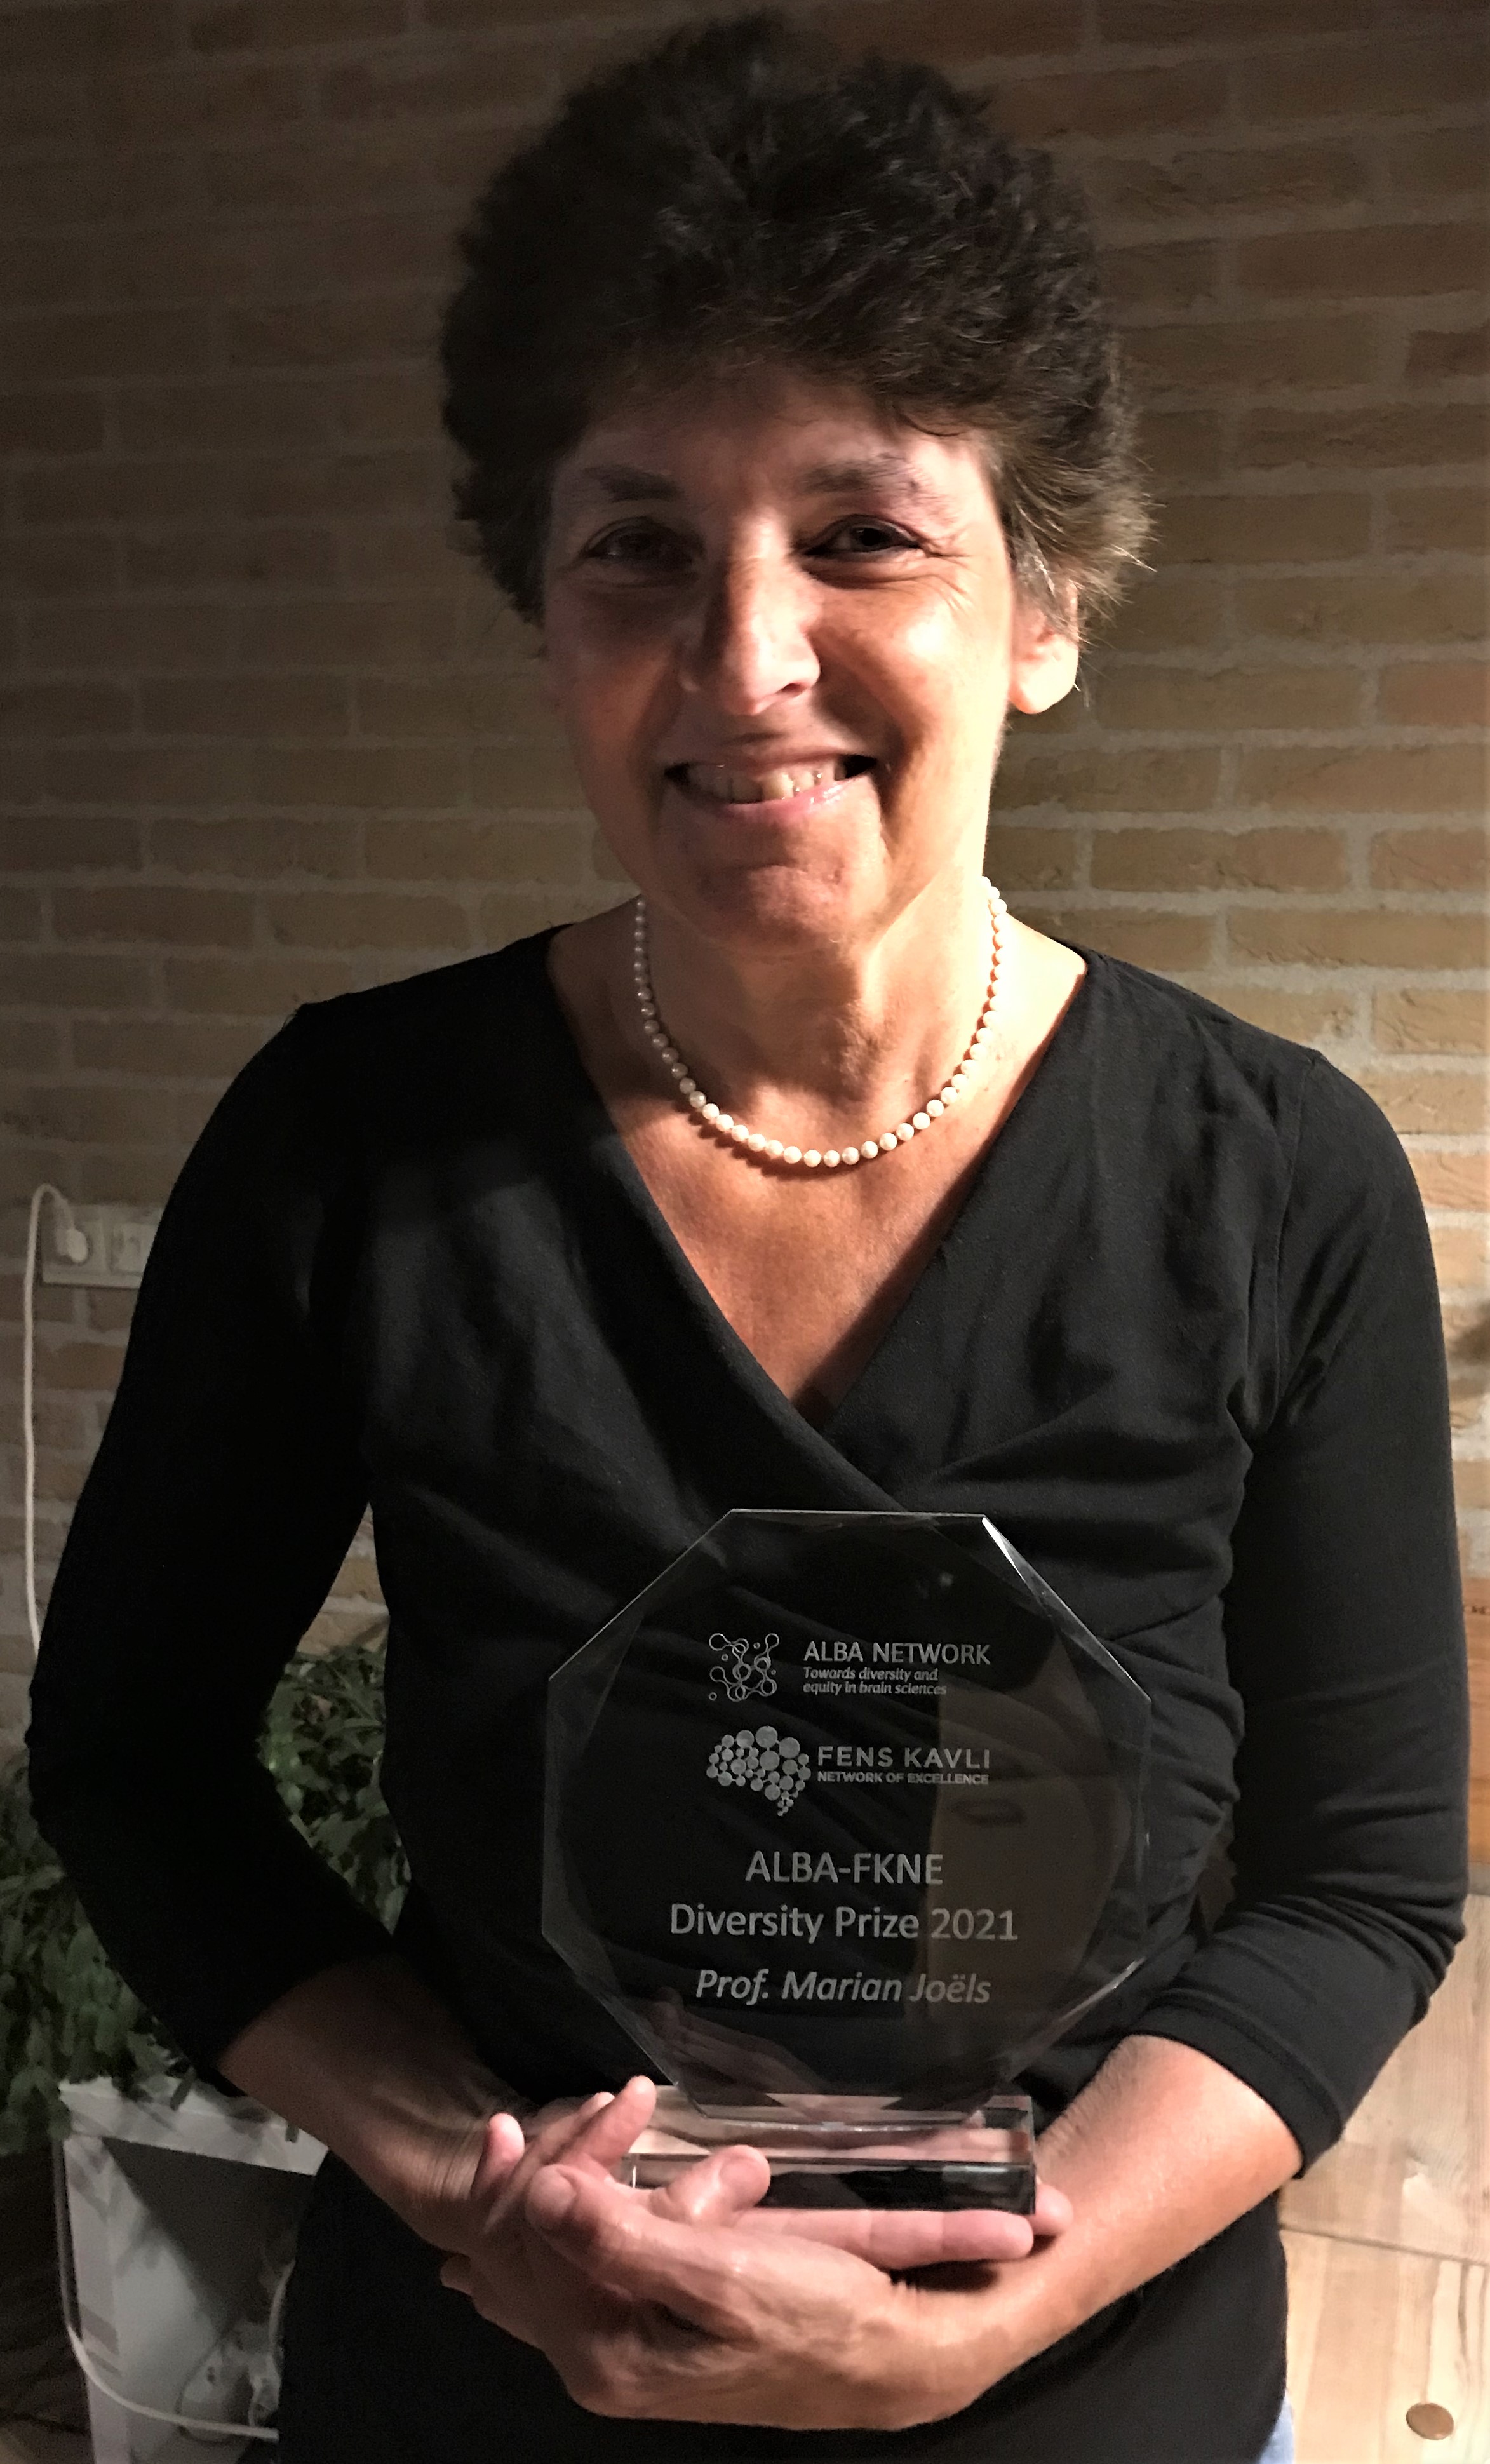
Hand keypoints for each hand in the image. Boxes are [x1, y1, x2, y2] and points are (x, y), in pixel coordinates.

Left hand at [437, 2077, 1070, 2429]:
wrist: (893, 2356)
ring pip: (564, 2237)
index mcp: (606, 2355)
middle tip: (629, 2097)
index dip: (560, 2157)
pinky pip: (593, 2251)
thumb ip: (623, 2240)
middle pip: (531, 2241)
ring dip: (607, 2166)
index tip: (619, 2094)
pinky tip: (608, 2148)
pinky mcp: (651, 2320)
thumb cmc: (815, 2317)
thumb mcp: (724, 2276)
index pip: (534, 2242)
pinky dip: (605, 2195)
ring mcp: (622, 2342)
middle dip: (579, 2153)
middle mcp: (599, 2359)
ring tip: (681, 2136)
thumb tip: (538, 2192)